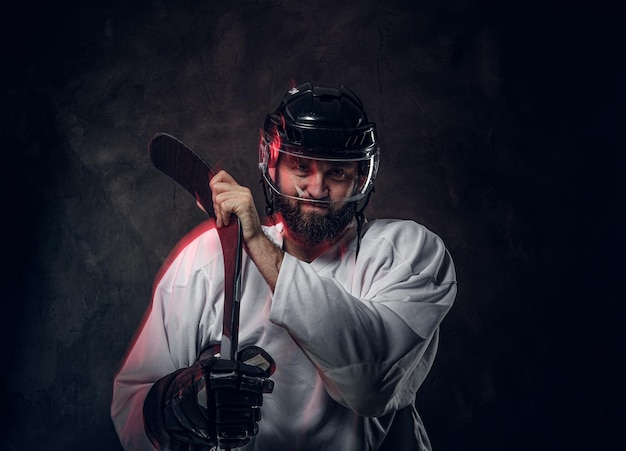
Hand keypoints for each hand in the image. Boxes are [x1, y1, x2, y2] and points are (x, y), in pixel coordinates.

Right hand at [144, 346, 274, 449]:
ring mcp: (201, 413)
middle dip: (254, 399)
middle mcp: (202, 392)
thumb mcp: (209, 367)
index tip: (265, 381)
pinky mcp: (202, 431)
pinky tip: (248, 430)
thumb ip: (232, 367)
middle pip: (236, 397)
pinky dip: (240, 434)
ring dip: (249, 417)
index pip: (235, 374)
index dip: (254, 378)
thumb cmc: (195, 383)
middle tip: (259, 399)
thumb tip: (263, 371)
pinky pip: (225, 435)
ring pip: (232, 416)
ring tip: (255, 416)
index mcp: (205, 373)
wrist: (170, 404)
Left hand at [209, 170, 283, 290]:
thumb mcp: (225, 213)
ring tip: (225, 219)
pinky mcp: (243, 203)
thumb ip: (213, 205)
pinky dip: (224, 216)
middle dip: (214, 203)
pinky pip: (224, 205)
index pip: (221, 175)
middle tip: (221, 214)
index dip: (213, 184)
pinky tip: (229, 221)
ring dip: (219, 212)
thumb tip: (200, 200)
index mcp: (238, 190)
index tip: (213, 199)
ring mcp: (244, 196)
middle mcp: (242, 191)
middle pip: (216, 186)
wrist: (253, 239)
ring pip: (218, 198)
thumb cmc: (241, 228)